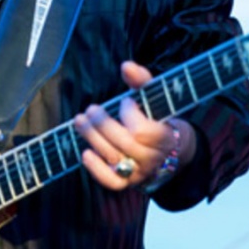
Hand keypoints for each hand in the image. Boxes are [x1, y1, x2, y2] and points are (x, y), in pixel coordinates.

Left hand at [73, 61, 195, 189]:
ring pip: (115, 159)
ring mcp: (140, 172)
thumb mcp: (154, 98)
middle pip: (125, 144)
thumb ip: (141, 80)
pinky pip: (112, 182)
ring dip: (92, 138)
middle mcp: (153, 158)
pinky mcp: (128, 182)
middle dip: (103, 124)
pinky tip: (85, 152)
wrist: (169, 150)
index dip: (129, 114)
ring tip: (80, 121)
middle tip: (90, 109)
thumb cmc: (156, 118)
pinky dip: (96, 169)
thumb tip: (126, 66)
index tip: (125, 102)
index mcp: (164, 137)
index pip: (142, 131)